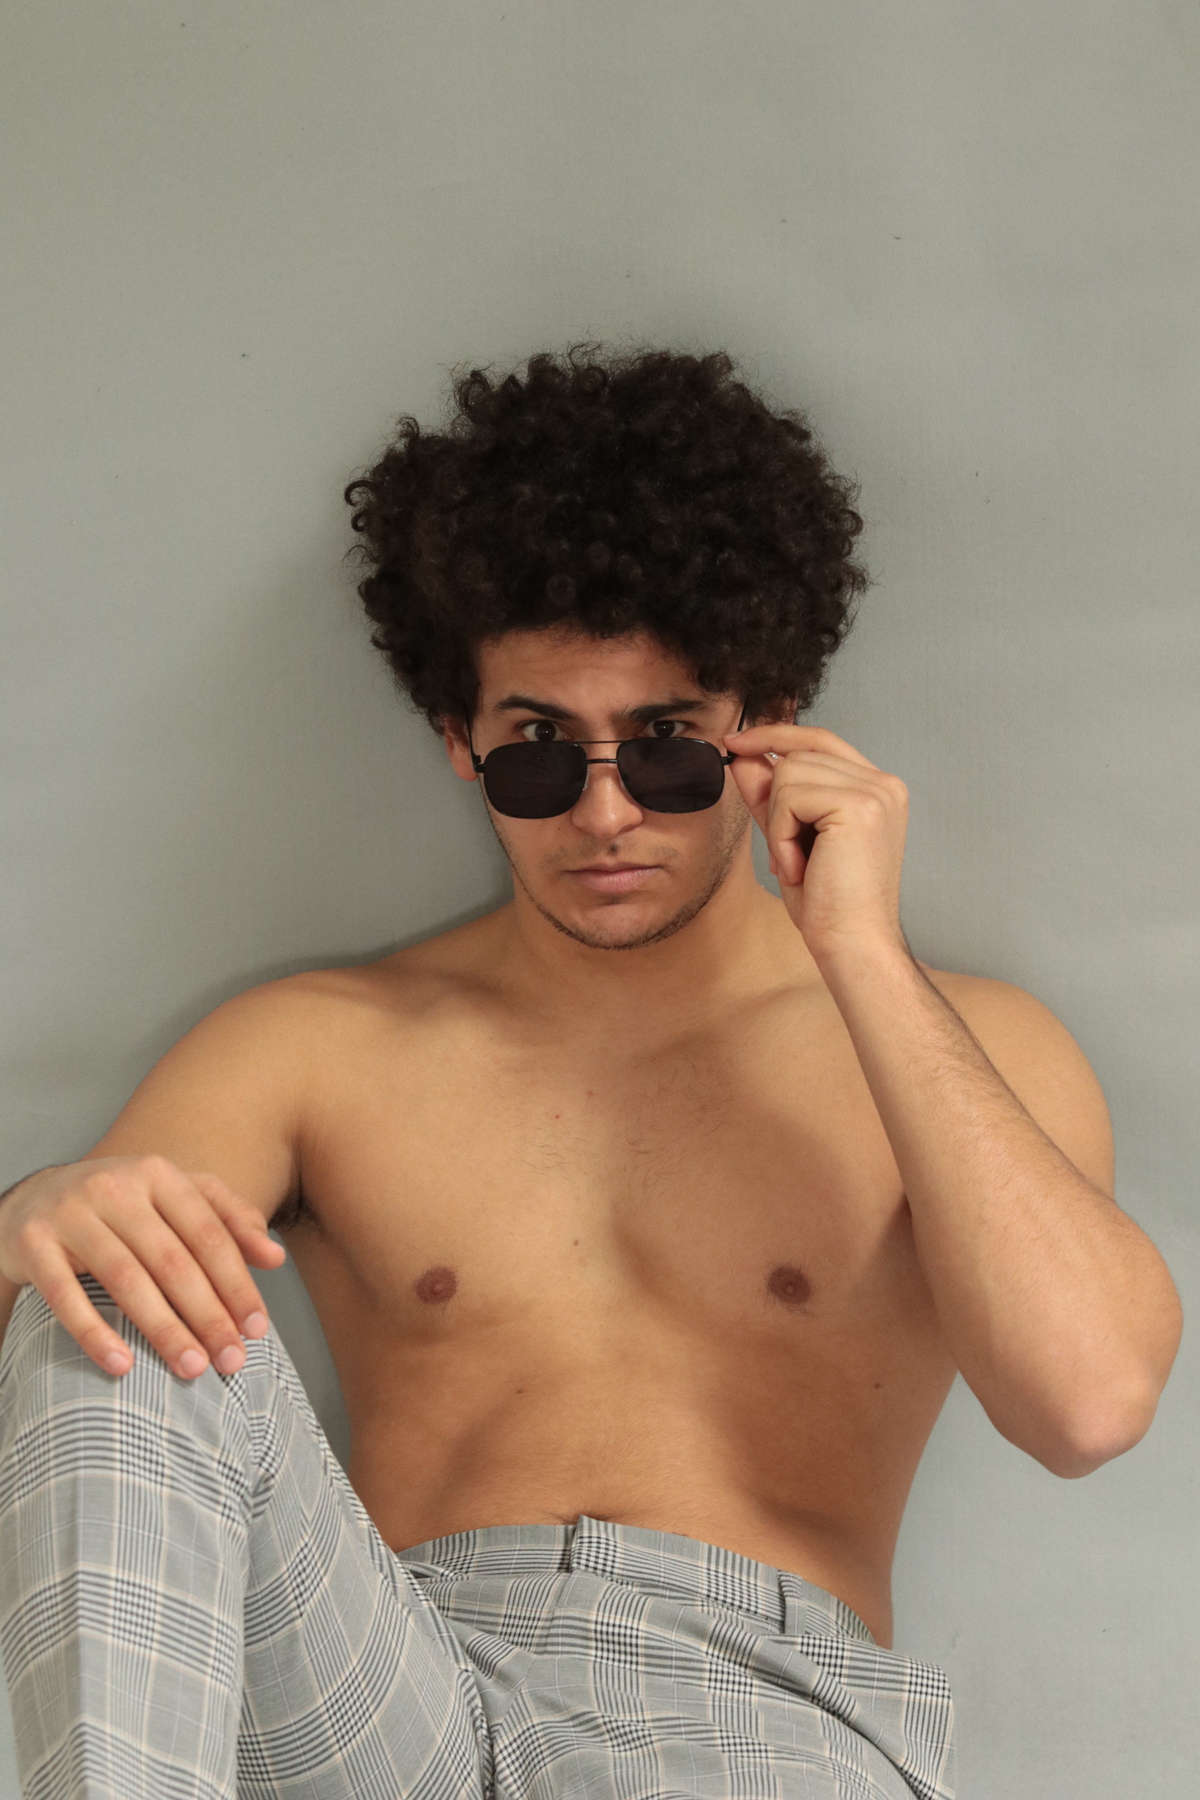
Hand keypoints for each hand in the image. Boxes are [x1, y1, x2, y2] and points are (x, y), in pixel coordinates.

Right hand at [0, 1155, 285, 1379]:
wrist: (32, 1199)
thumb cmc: (120, 1206)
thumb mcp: (174, 1197)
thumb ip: (227, 1219)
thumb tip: (275, 1257)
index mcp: (158, 1174)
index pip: (209, 1234)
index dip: (236, 1283)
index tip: (257, 1329)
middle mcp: (116, 1187)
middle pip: (172, 1260)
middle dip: (208, 1315)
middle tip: (232, 1361)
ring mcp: (70, 1213)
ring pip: (126, 1279)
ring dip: (163, 1329)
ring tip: (192, 1368)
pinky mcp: (32, 1243)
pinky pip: (65, 1296)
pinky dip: (94, 1333)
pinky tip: (122, 1367)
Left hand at [725, 723, 909, 960]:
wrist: (852, 944)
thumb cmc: (828, 904)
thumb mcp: (789, 838)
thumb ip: (770, 795)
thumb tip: (742, 755)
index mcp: (876, 789)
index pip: (820, 739)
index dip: (775, 735)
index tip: (734, 742)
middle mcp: (884, 784)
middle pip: (799, 754)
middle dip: (774, 802)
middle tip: (789, 855)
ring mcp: (876, 792)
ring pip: (789, 772)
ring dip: (778, 823)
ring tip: (801, 863)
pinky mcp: (860, 805)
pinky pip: (790, 797)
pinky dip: (782, 834)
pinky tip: (802, 867)